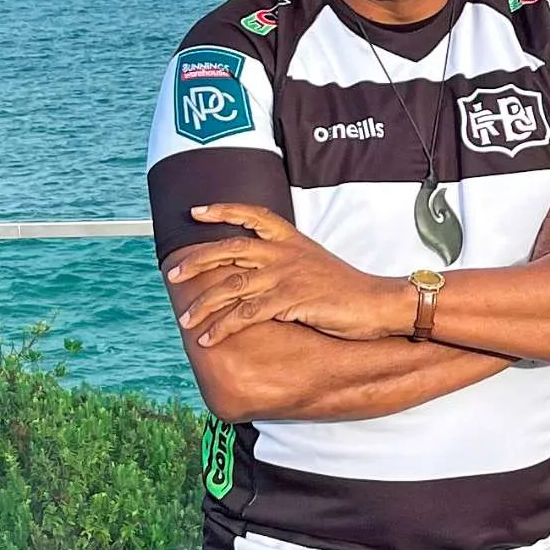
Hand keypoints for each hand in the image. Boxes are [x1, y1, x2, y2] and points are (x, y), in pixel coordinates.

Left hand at [172, 206, 407, 346]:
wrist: (376, 302)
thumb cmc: (346, 288)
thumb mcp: (313, 264)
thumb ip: (285, 262)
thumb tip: (257, 272)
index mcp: (291, 239)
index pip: (253, 214)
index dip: (223, 210)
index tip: (197, 211)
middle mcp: (285, 253)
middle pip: (231, 250)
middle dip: (197, 261)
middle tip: (173, 274)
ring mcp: (287, 275)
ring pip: (232, 286)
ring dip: (203, 305)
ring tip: (185, 320)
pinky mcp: (290, 301)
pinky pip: (247, 314)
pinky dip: (223, 327)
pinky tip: (208, 338)